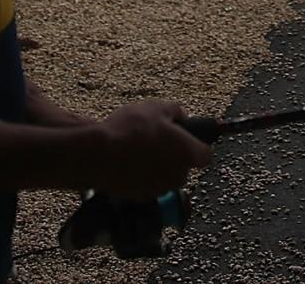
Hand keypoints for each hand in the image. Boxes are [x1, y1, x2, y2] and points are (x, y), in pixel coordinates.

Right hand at [92, 99, 210, 195]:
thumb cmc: (130, 130)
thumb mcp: (157, 107)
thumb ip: (176, 112)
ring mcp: (158, 189)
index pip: (206, 155)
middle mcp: (176, 176)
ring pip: (164, 177)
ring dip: (157, 166)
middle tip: (158, 138)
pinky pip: (146, 185)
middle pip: (183, 167)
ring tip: (138, 148)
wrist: (98, 154)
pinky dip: (140, 176)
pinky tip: (127, 161)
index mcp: (187, 154)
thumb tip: (180, 117)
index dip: (198, 145)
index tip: (189, 138)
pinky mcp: (139, 197)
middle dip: (174, 155)